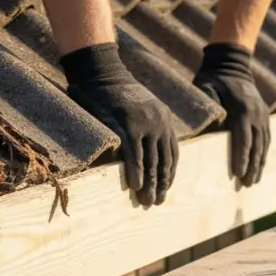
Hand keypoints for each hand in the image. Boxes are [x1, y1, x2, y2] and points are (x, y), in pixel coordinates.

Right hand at [63, 47, 178, 205]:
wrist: (101, 72)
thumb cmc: (116, 93)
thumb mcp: (140, 108)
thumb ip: (146, 128)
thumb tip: (146, 153)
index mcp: (165, 119)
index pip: (173, 153)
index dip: (170, 174)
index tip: (166, 190)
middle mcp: (159, 122)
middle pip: (164, 161)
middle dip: (161, 184)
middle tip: (157, 203)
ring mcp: (144, 123)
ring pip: (151, 161)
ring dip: (150, 184)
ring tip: (147, 202)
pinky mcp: (127, 125)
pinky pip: (134, 154)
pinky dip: (137, 172)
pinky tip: (136, 186)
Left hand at [194, 43, 269, 185]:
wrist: (232, 63)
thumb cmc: (213, 78)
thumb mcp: (205, 88)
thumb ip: (209, 106)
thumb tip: (211, 125)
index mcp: (241, 110)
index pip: (243, 139)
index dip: (241, 158)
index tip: (238, 174)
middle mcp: (256, 114)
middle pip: (256, 145)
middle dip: (252, 166)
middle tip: (247, 184)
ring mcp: (263, 114)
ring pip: (264, 143)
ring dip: (260, 163)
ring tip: (254, 181)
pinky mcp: (265, 114)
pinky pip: (267, 137)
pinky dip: (264, 152)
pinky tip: (260, 164)